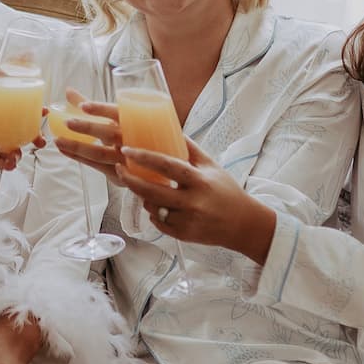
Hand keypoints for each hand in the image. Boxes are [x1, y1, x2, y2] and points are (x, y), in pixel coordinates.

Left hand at [0, 106, 38, 179]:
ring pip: (14, 144)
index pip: (9, 104)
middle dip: (32, 131)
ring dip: (21, 150)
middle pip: (18, 126)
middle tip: (39, 137)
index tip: (40, 108)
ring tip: (18, 155)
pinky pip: (4, 160)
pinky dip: (9, 163)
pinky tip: (9, 164)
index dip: (27, 106)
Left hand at [53, 91, 124, 181]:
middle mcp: (131, 140)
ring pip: (101, 154)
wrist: (152, 162)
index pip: (118, 113)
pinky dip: (80, 158)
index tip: (83, 105)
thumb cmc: (130, 134)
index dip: (101, 109)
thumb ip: (93, 106)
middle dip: (88, 128)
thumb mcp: (117, 119)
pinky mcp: (120, 174)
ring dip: (78, 147)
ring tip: (58, 140)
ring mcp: (126, 159)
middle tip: (67, 122)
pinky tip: (65, 151)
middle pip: (109, 134)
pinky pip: (97, 166)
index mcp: (133, 122)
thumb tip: (68, 91)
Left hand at [117, 137, 276, 260]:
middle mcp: (192, 201)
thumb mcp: (211, 166)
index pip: (167, 166)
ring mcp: (187, 220)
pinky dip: (155, 213)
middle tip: (120, 168)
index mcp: (199, 180)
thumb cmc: (226, 192)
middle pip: (152, 191)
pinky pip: (158, 222)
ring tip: (146, 188)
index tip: (127, 150)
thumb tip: (172, 129)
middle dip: (131, 180)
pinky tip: (160, 206)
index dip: (144, 157)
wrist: (243, 224)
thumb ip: (191, 149)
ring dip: (144, 197)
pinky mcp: (183, 235)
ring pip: (152, 207)